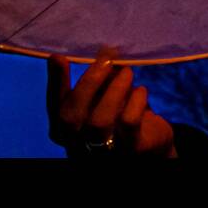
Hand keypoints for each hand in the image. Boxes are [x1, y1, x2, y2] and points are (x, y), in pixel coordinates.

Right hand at [47, 48, 175, 157]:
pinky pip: (129, 123)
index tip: (58, 57)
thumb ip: (96, 84)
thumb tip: (89, 55)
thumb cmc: (121, 119)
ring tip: (126, 72)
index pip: (55, 108)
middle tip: (107, 58)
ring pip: (99, 121)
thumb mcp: (104, 101)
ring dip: (113, 89)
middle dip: (88, 82)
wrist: (153, 149)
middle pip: (71, 117)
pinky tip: (141, 90)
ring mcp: (104, 152)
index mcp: (67, 133)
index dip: (54, 83)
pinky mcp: (133, 150)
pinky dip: (135, 100)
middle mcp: (79, 147)